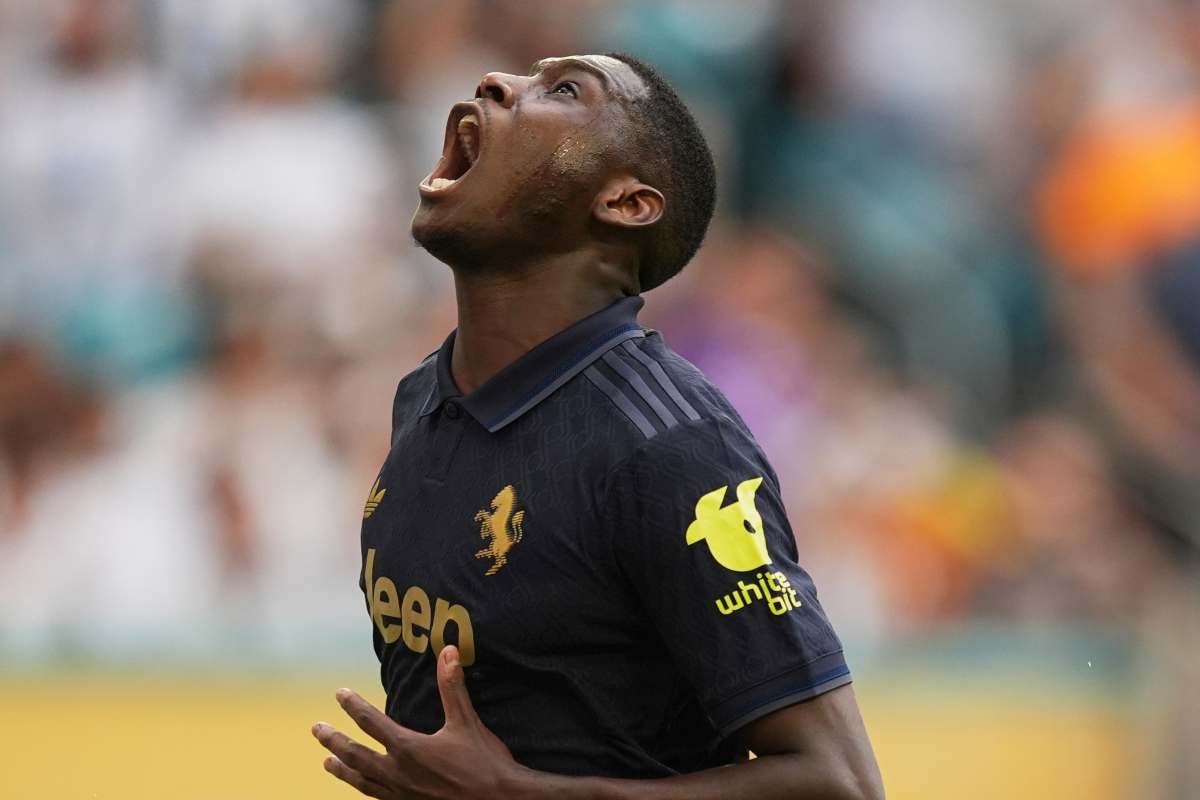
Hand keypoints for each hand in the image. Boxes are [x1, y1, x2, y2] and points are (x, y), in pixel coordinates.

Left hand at [312, 646, 523, 798]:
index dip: (353, 706)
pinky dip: (365, 790)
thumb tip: (448, 651)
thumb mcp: (467, 721)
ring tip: (327, 762)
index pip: (372, 722)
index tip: (339, 693)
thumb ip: (453, 687)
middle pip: (356, 754)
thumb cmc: (484, 763)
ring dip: (342, 770)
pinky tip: (363, 787)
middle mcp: (398, 774)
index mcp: (408, 749)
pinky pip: (379, 798)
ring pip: (362, 781)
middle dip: (334, 740)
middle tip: (317, 729)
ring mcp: (402, 795)